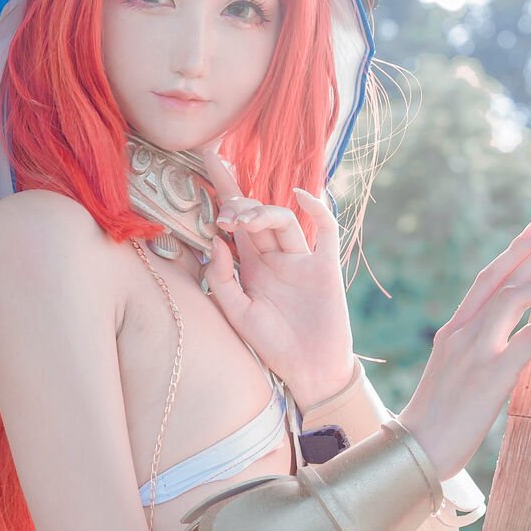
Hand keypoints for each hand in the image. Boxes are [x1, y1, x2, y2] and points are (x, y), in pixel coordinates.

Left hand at [198, 152, 354, 401]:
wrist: (309, 371)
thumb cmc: (271, 347)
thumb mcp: (236, 314)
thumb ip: (222, 278)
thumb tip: (215, 239)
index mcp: (250, 265)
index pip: (233, 221)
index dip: (222, 191)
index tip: (205, 159)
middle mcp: (274, 257)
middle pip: (256, 214)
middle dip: (238, 201)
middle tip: (224, 203)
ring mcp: (301, 260)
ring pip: (283, 222)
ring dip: (264, 213)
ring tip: (246, 220)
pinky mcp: (325, 268)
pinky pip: (325, 232)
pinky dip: (317, 211)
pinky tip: (301, 197)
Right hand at [395, 214, 530, 477]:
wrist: (415, 451)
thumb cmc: (434, 425)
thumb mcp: (452, 379)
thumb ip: (474, 356)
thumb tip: (507, 351)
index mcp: (454, 331)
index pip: (486, 280)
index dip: (512, 252)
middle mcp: (463, 332)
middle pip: (504, 277)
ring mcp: (476, 350)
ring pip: (517, 298)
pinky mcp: (492, 374)